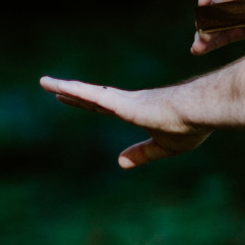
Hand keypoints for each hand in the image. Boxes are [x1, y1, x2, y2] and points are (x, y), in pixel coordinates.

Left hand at [39, 76, 211, 169]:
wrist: (201, 112)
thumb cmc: (189, 126)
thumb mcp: (163, 147)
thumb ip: (142, 153)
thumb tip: (120, 163)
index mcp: (135, 111)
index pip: (103, 106)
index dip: (85, 101)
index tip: (69, 96)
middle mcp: (126, 102)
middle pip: (90, 96)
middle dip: (71, 92)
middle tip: (50, 86)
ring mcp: (123, 101)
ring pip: (87, 92)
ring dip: (65, 87)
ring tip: (43, 82)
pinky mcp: (124, 103)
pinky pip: (94, 95)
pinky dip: (77, 91)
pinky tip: (61, 88)